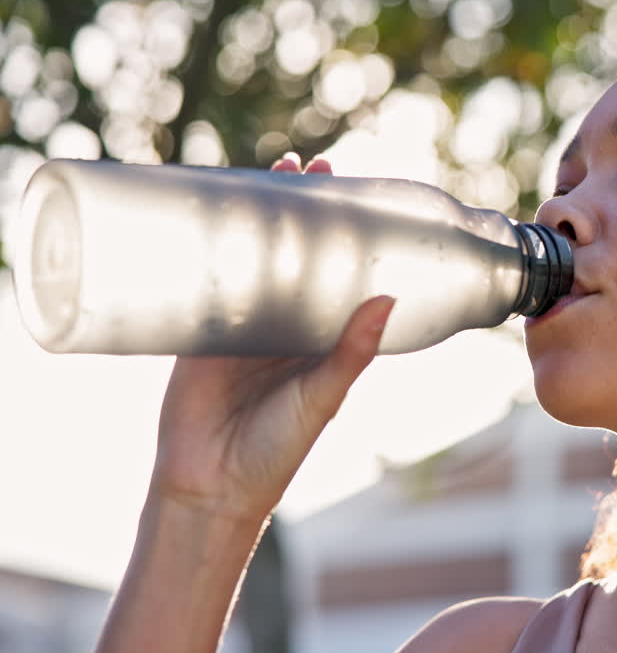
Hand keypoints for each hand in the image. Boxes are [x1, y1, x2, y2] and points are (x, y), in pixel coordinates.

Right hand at [150, 154, 391, 523]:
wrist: (209, 489)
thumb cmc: (277, 451)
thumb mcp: (323, 396)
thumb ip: (352, 352)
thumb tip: (388, 299)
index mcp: (317, 338)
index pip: (333, 271)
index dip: (339, 231)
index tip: (349, 188)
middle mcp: (280, 326)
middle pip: (288, 253)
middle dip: (294, 209)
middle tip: (304, 163)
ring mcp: (236, 325)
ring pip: (244, 258)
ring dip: (249, 216)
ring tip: (259, 170)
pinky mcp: (193, 333)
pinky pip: (197, 280)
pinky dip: (199, 247)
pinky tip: (199, 212)